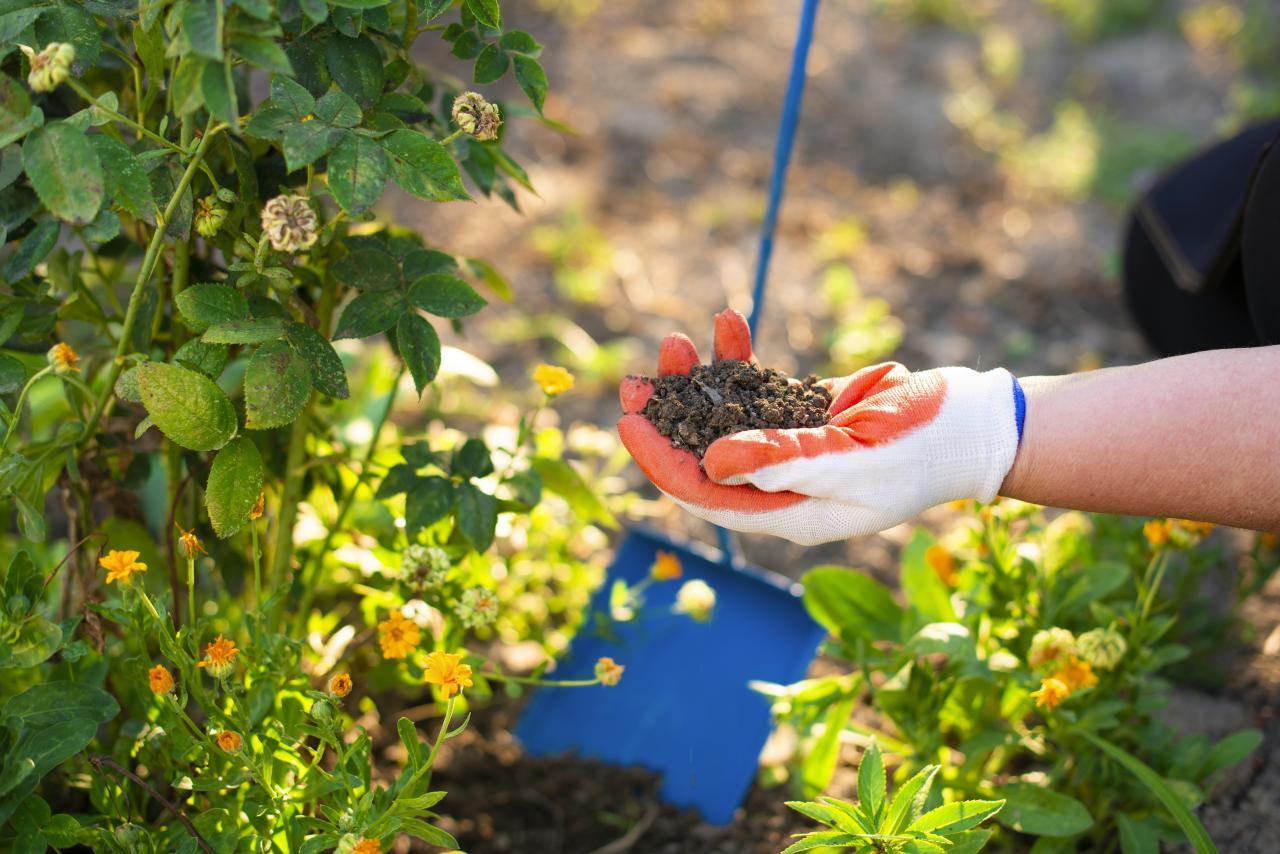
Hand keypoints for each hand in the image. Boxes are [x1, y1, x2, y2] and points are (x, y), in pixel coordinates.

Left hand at [617, 309, 1023, 544]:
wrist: (972, 420)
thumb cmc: (923, 447)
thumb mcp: (852, 459)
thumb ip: (784, 462)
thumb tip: (709, 464)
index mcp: (789, 512)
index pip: (705, 494)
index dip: (662, 461)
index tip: (629, 423)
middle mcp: (782, 484)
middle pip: (703, 454)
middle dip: (667, 417)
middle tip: (633, 380)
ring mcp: (792, 446)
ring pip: (725, 416)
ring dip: (696, 380)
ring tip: (673, 341)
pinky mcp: (805, 412)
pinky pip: (757, 387)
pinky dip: (740, 357)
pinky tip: (726, 322)